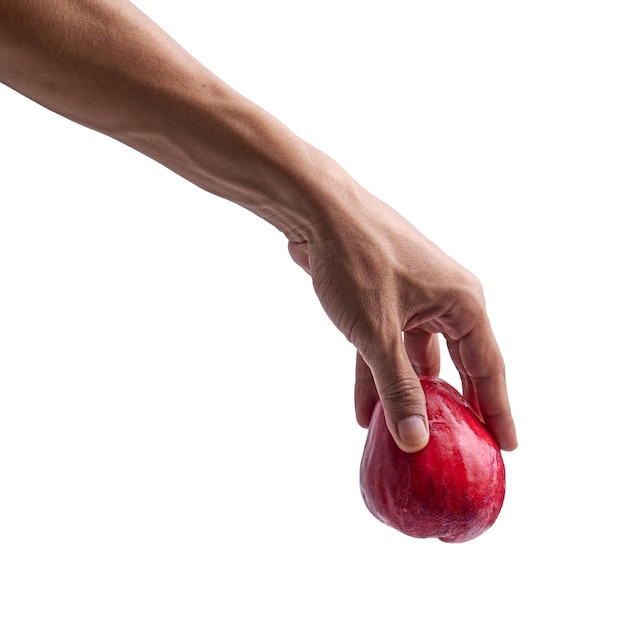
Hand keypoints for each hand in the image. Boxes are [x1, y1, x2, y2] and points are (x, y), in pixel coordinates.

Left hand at [288, 184, 517, 452]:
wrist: (317, 212)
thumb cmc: (357, 261)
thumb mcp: (378, 333)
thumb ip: (397, 388)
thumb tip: (416, 438)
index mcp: (462, 302)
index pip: (488, 367)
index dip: (497, 408)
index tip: (508, 445)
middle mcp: (445, 299)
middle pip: (458, 363)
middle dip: (456, 405)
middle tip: (468, 444)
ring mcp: (414, 297)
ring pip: (417, 357)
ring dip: (407, 393)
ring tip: (407, 435)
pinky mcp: (386, 298)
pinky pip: (388, 345)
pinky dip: (378, 374)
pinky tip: (365, 409)